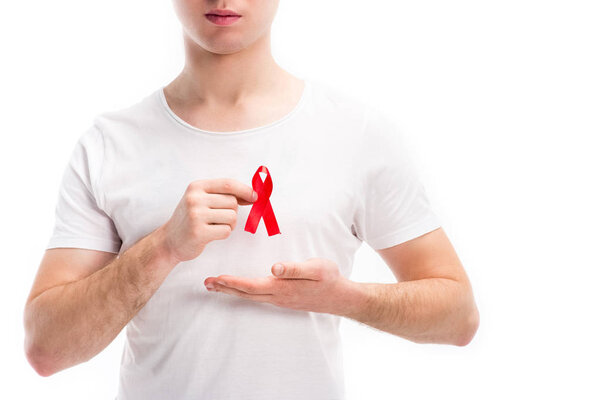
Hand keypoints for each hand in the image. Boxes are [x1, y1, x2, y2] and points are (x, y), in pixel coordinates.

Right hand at [161, 178, 257, 262]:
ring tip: (214, 226)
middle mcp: (195, 199)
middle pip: (232, 202)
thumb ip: (224, 195)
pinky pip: (226, 231)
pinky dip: (223, 234)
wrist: (169, 241)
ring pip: (232, 217)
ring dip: (229, 224)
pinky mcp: (199, 232)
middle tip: (218, 218)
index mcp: (197, 187)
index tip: (254, 197)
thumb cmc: (191, 219)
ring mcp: (196, 215)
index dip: (245, 190)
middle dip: (232, 212)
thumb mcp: (202, 200)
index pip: (228, 184)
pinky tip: (211, 234)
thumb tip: (251, 195)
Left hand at [204, 257, 356, 314]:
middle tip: (206, 283)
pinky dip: (243, 292)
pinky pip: (257, 297)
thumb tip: (274, 268)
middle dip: (225, 288)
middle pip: (245, 293)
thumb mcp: (316, 268)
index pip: (251, 286)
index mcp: (281, 288)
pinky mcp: (282, 299)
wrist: (339, 297)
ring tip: (215, 286)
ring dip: (232, 291)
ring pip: (250, 296)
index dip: (233, 282)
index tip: (217, 277)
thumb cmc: (328, 279)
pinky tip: (240, 289)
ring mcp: (279, 300)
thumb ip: (294, 268)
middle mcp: (277, 297)